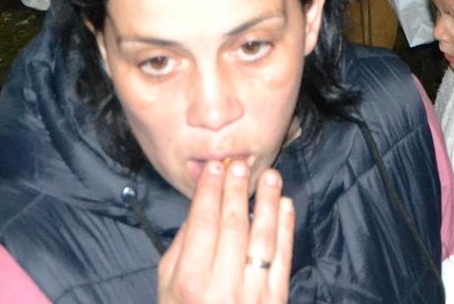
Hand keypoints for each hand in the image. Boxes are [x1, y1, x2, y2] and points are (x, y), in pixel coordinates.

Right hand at [157, 159, 292, 303]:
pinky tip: (285, 205)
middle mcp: (221, 287)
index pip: (203, 224)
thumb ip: (180, 248)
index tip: (216, 167)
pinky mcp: (276, 301)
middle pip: (233, 226)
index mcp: (189, 282)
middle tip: (240, 163)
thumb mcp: (167, 287)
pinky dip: (286, 229)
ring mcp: (252, 295)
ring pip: (263, 239)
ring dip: (267, 203)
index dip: (210, 192)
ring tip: (270, 176)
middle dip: (237, 191)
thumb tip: (200, 209)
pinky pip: (283, 258)